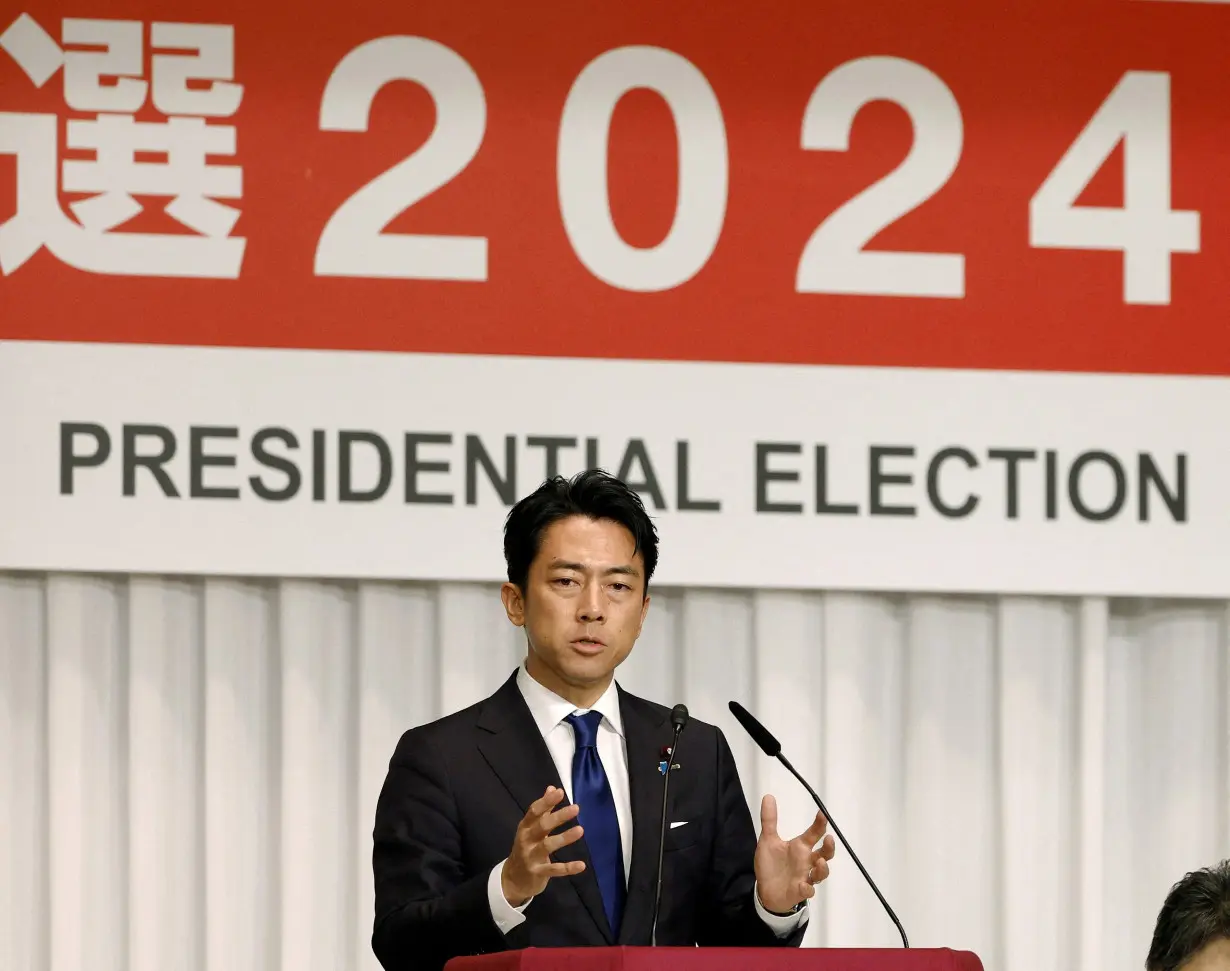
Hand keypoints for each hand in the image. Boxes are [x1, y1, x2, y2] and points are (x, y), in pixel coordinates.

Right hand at [500, 786, 586, 906]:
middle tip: (576, 808)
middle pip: (542, 826)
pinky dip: (568, 868)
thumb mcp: (531, 829)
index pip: (534, 811)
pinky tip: (582, 865)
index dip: (547, 801)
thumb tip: (552, 788)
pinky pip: (554, 870)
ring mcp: (531, 857)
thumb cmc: (526, 848)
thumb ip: (543, 810)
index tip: (560, 792)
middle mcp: (526, 840)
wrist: (513, 880)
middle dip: (558, 816)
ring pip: (547, 846)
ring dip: (564, 838)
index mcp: (525, 827)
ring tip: (580, 830)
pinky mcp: (537, 873)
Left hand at [753, 795, 835, 913]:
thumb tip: (768, 796)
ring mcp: (805, 877)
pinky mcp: (799, 891)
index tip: (823, 813)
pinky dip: (808, 888)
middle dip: (830, 847)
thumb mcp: (767, 840)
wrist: (765, 890)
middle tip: (829, 839)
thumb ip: (769, 820)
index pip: (814, 833)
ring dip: (823, 869)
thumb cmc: (771, 864)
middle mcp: (806, 861)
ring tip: (819, 862)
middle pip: (825, 854)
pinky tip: (803, 885)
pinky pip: (808, 891)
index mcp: (800, 847)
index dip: (820, 823)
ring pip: (821, 874)